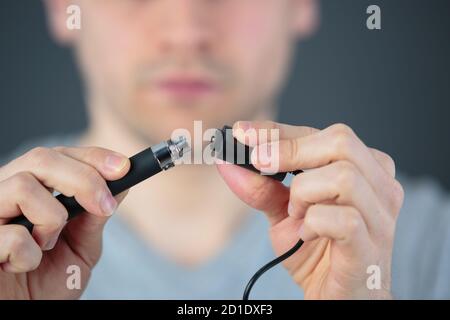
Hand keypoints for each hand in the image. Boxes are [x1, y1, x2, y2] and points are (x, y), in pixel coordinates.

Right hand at [0, 146, 129, 298]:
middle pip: (41, 158)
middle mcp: (4, 193)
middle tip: (105, 206)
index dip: (92, 156)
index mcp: (29, 190)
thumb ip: (94, 217)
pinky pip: (11, 234)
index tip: (123, 168)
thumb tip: (121, 184)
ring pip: (23, 186)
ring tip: (46, 245)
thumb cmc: (45, 283)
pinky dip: (28, 255)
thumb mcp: (81, 247)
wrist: (22, 312)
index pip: (58, 155)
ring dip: (51, 220)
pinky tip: (21, 266)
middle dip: (84, 179)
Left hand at [217, 121, 403, 298]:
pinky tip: (307, 234)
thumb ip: (262, 188)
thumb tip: (230, 163)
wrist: (335, 298)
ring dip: (304, 193)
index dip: (280, 131)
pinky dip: (313, 223)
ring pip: (342, 176)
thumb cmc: (315, 251)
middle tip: (260, 163)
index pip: (324, 134)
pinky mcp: (371, 246)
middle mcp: (379, 186)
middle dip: (291, 150)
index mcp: (363, 169)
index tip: (242, 131)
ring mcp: (381, 216)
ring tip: (296, 214)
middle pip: (341, 142)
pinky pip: (343, 219)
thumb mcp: (283, 213)